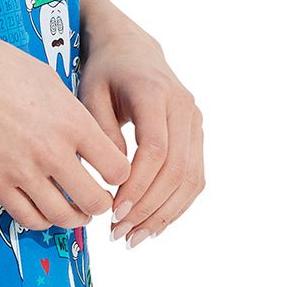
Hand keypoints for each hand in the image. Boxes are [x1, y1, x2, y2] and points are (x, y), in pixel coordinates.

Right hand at [0, 25, 131, 230]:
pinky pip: (28, 218)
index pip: (117, 168)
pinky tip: (43, 209)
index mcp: (71, 120)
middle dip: (99, 203)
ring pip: (63, 217)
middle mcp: (51, 149)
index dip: (119, 174)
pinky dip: (41, 220)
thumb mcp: (47, 78)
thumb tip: (83, 134)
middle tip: (94, 197)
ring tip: (72, 210)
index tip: (110, 172)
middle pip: (95, 201)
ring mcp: (22, 169)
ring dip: (73, 218)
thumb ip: (70, 111)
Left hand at [77, 22, 204, 245]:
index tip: (115, 210)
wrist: (131, 49)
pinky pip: (194, 177)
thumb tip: (113, 178)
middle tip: (119, 232)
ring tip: (134, 237)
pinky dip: (176, 205)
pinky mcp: (197, 136)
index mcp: (155, 93)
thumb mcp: (90, 93)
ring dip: (164, 214)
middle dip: (149, 207)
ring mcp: (195, 122)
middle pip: (176, 169)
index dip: (138, 185)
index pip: (156, 149)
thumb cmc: (105, 71)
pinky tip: (153, 224)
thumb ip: (101, 132)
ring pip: (191, 179)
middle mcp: (183, 107)